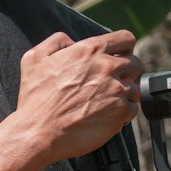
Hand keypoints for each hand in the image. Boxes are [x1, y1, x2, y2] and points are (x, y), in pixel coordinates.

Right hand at [15, 29, 141, 163]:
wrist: (38, 132)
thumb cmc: (34, 98)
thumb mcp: (34, 58)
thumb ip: (57, 41)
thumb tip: (73, 42)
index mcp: (90, 50)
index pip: (126, 39)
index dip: (124, 48)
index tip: (118, 58)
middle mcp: (107, 67)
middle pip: (135, 63)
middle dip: (126, 71)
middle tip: (111, 83)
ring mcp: (116, 89)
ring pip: (135, 87)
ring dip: (123, 94)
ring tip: (105, 103)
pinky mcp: (121, 112)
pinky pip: (133, 108)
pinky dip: (123, 113)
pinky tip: (106, 116)